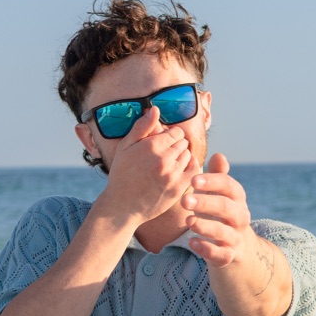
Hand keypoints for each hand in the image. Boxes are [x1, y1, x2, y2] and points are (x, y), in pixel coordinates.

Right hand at [98, 107, 197, 229]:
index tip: (163, 144)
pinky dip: (189, 168)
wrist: (122, 207)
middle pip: (183, 143)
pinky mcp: (178, 188)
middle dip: (176, 146)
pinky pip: (194, 170)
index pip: (176, 132)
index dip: (170, 136)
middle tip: (164, 156)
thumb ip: (142, 127)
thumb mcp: (125, 148)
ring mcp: (172, 174)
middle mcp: (164, 159)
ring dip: (181, 158)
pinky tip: (179, 171)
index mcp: (151, 146)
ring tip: (169, 165)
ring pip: (188, 156)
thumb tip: (156, 109)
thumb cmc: (121, 175)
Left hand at [182, 153, 253, 266]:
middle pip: (226, 208)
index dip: (213, 182)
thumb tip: (219, 154)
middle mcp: (239, 217)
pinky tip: (192, 243)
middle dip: (206, 203)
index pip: (229, 186)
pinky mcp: (229, 256)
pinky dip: (207, 249)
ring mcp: (235, 237)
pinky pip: (221, 254)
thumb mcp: (221, 194)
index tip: (194, 180)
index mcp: (237, 198)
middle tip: (184, 200)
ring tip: (188, 221)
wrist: (239, 249)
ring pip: (223, 232)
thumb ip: (218, 176)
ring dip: (205, 226)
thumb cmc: (222, 214)